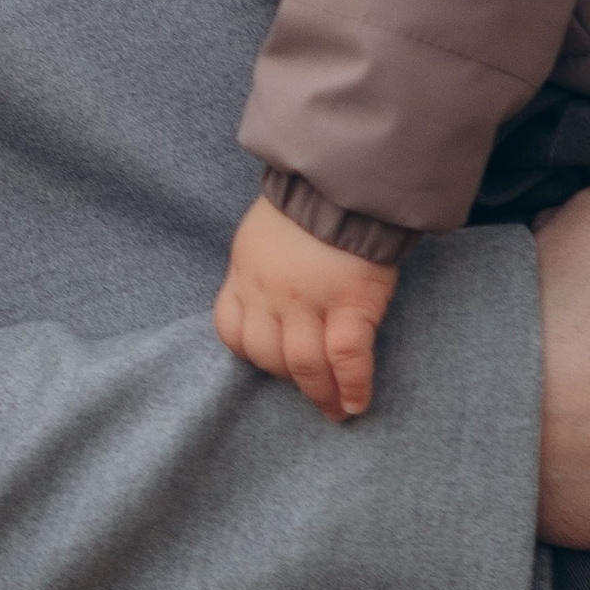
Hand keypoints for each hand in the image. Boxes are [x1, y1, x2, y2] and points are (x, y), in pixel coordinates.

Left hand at [215, 195, 398, 420]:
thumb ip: (261, 264)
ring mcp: (309, 301)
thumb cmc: (308, 200)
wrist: (344, 178)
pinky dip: (352, 385)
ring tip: (334, 411)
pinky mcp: (350, 303)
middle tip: (309, 391)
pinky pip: (346, 357)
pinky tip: (357, 404)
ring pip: (303, 364)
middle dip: (285, 378)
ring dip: (319, 394)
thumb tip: (271, 292)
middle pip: (266, 354)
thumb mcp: (263, 231)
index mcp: (246, 273)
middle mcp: (270, 294)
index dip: (250, 352)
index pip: (232, 329)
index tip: (270, 362)